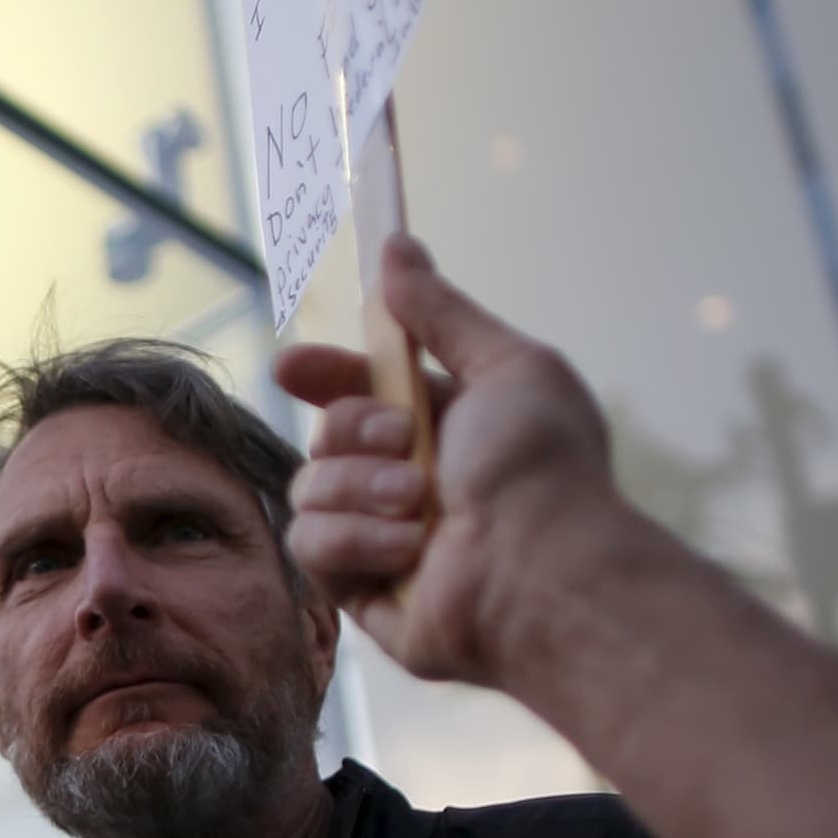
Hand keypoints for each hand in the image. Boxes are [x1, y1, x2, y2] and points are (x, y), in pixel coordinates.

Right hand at [277, 234, 654, 693]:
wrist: (544, 573)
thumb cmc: (543, 470)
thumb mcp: (507, 365)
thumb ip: (442, 311)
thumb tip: (396, 246)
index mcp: (445, 428)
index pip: (362, 391)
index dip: (324, 374)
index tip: (293, 365)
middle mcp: (410, 482)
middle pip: (326, 433)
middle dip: (355, 428)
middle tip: (405, 439)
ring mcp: (382, 539)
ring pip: (309, 489)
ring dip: (360, 486)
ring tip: (418, 505)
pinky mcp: (362, 592)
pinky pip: (311, 547)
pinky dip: (357, 541)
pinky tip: (410, 552)